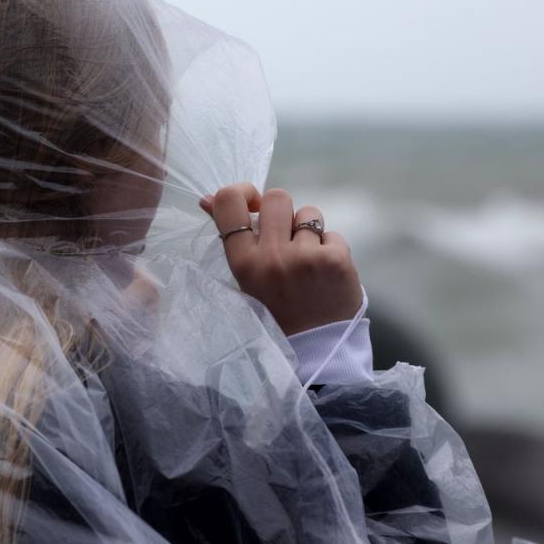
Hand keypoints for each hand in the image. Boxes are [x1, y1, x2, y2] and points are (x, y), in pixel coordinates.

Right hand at [199, 183, 362, 335]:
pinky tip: (325, 273)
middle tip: (285, 236)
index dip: (242, 192)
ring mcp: (306, 257)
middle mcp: (272, 257)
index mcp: (243, 263)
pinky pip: (332, 234)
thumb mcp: (245, 277)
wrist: (317, 352)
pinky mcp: (337, 260)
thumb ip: (232, 237)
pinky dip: (330, 249)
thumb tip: (207, 198)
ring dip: (308, 231)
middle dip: (281, 211)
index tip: (251, 203)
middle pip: (276, 197)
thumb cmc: (276, 312)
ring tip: (307, 261)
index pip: (229, 202)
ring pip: (308, 213)